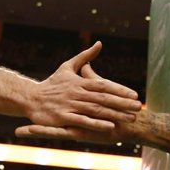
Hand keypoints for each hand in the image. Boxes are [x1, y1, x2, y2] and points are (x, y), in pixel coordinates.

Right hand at [24, 42, 140, 133]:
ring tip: (130, 118)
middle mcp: (77, 93)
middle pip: (104, 98)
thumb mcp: (67, 67)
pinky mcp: (63, 117)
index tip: (134, 95)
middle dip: (123, 103)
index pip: (104, 85)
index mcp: (80, 82)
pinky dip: (96, 124)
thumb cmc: (51, 84)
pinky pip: (82, 121)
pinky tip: (110, 127)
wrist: (30, 97)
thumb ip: (85, 57)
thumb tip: (99, 43)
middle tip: (139, 107)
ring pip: (96, 110)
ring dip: (115, 114)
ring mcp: (70, 105)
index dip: (120, 90)